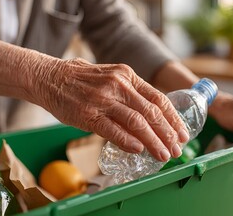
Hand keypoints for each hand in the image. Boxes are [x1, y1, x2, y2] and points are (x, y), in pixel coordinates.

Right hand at [30, 58, 188, 161]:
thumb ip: (130, 92)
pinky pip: (113, 130)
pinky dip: (128, 142)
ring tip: (163, 155)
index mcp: (127, 75)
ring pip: (137, 123)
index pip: (158, 98)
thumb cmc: (82, 80)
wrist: (50, 78)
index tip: (182, 133)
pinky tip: (139, 150)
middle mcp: (119, 85)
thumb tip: (150, 115)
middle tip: (176, 150)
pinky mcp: (88, 114)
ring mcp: (103, 100)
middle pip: (151, 112)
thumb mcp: (111, 76)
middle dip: (168, 134)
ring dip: (153, 141)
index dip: (173, 118)